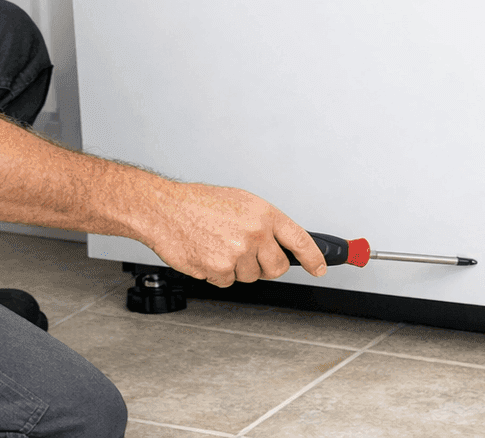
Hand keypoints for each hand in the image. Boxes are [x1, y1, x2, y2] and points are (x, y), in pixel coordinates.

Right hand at [142, 182, 326, 286]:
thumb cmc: (199, 203)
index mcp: (264, 213)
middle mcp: (255, 233)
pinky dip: (218, 273)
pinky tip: (207, 253)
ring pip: (250, 276)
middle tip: (249, 255)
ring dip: (237, 268)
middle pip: (277, 268)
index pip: (300, 239)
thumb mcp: (240, 202)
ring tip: (218, 245)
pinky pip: (227, 282)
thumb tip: (281, 243)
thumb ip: (264, 223)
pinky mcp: (219, 269)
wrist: (165, 209)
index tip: (320, 268)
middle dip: (267, 267)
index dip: (314, 257)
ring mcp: (238, 252)